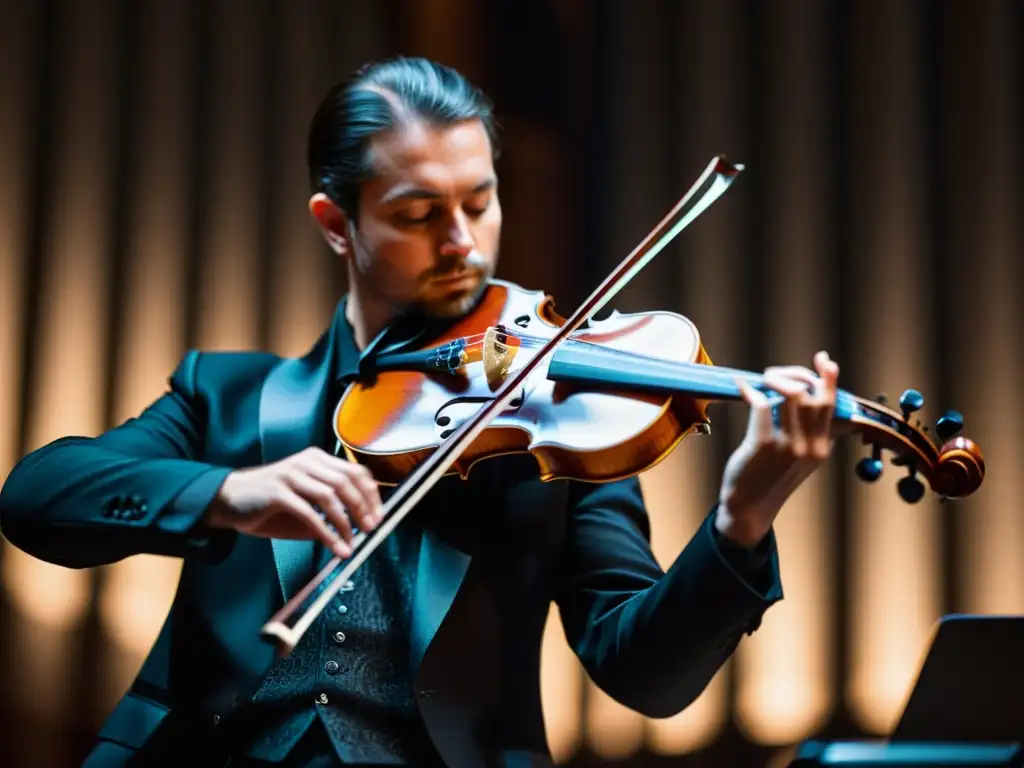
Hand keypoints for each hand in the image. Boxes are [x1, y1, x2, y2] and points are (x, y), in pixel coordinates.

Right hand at [204, 447, 382, 557]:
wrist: (228, 500)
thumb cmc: (269, 503)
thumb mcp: (305, 502)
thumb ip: (329, 509)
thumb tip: (357, 526)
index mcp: (317, 460)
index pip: (355, 471)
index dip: (371, 494)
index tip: (379, 515)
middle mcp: (307, 462)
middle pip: (346, 482)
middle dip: (363, 508)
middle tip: (371, 529)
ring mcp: (292, 475)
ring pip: (331, 496)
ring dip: (347, 522)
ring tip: (353, 542)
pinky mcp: (278, 492)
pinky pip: (310, 513)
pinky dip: (327, 533)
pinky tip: (335, 546)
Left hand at [715, 350, 839, 546]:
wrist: (749, 508)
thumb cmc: (769, 476)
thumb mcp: (800, 457)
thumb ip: (811, 432)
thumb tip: (813, 399)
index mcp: (822, 447)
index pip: (830, 404)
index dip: (829, 378)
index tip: (824, 359)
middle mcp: (811, 445)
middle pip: (813, 394)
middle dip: (797, 374)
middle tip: (775, 373)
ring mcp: (789, 445)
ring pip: (792, 394)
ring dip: (774, 378)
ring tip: (760, 380)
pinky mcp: (764, 444)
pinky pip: (762, 404)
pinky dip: (752, 390)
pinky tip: (742, 387)